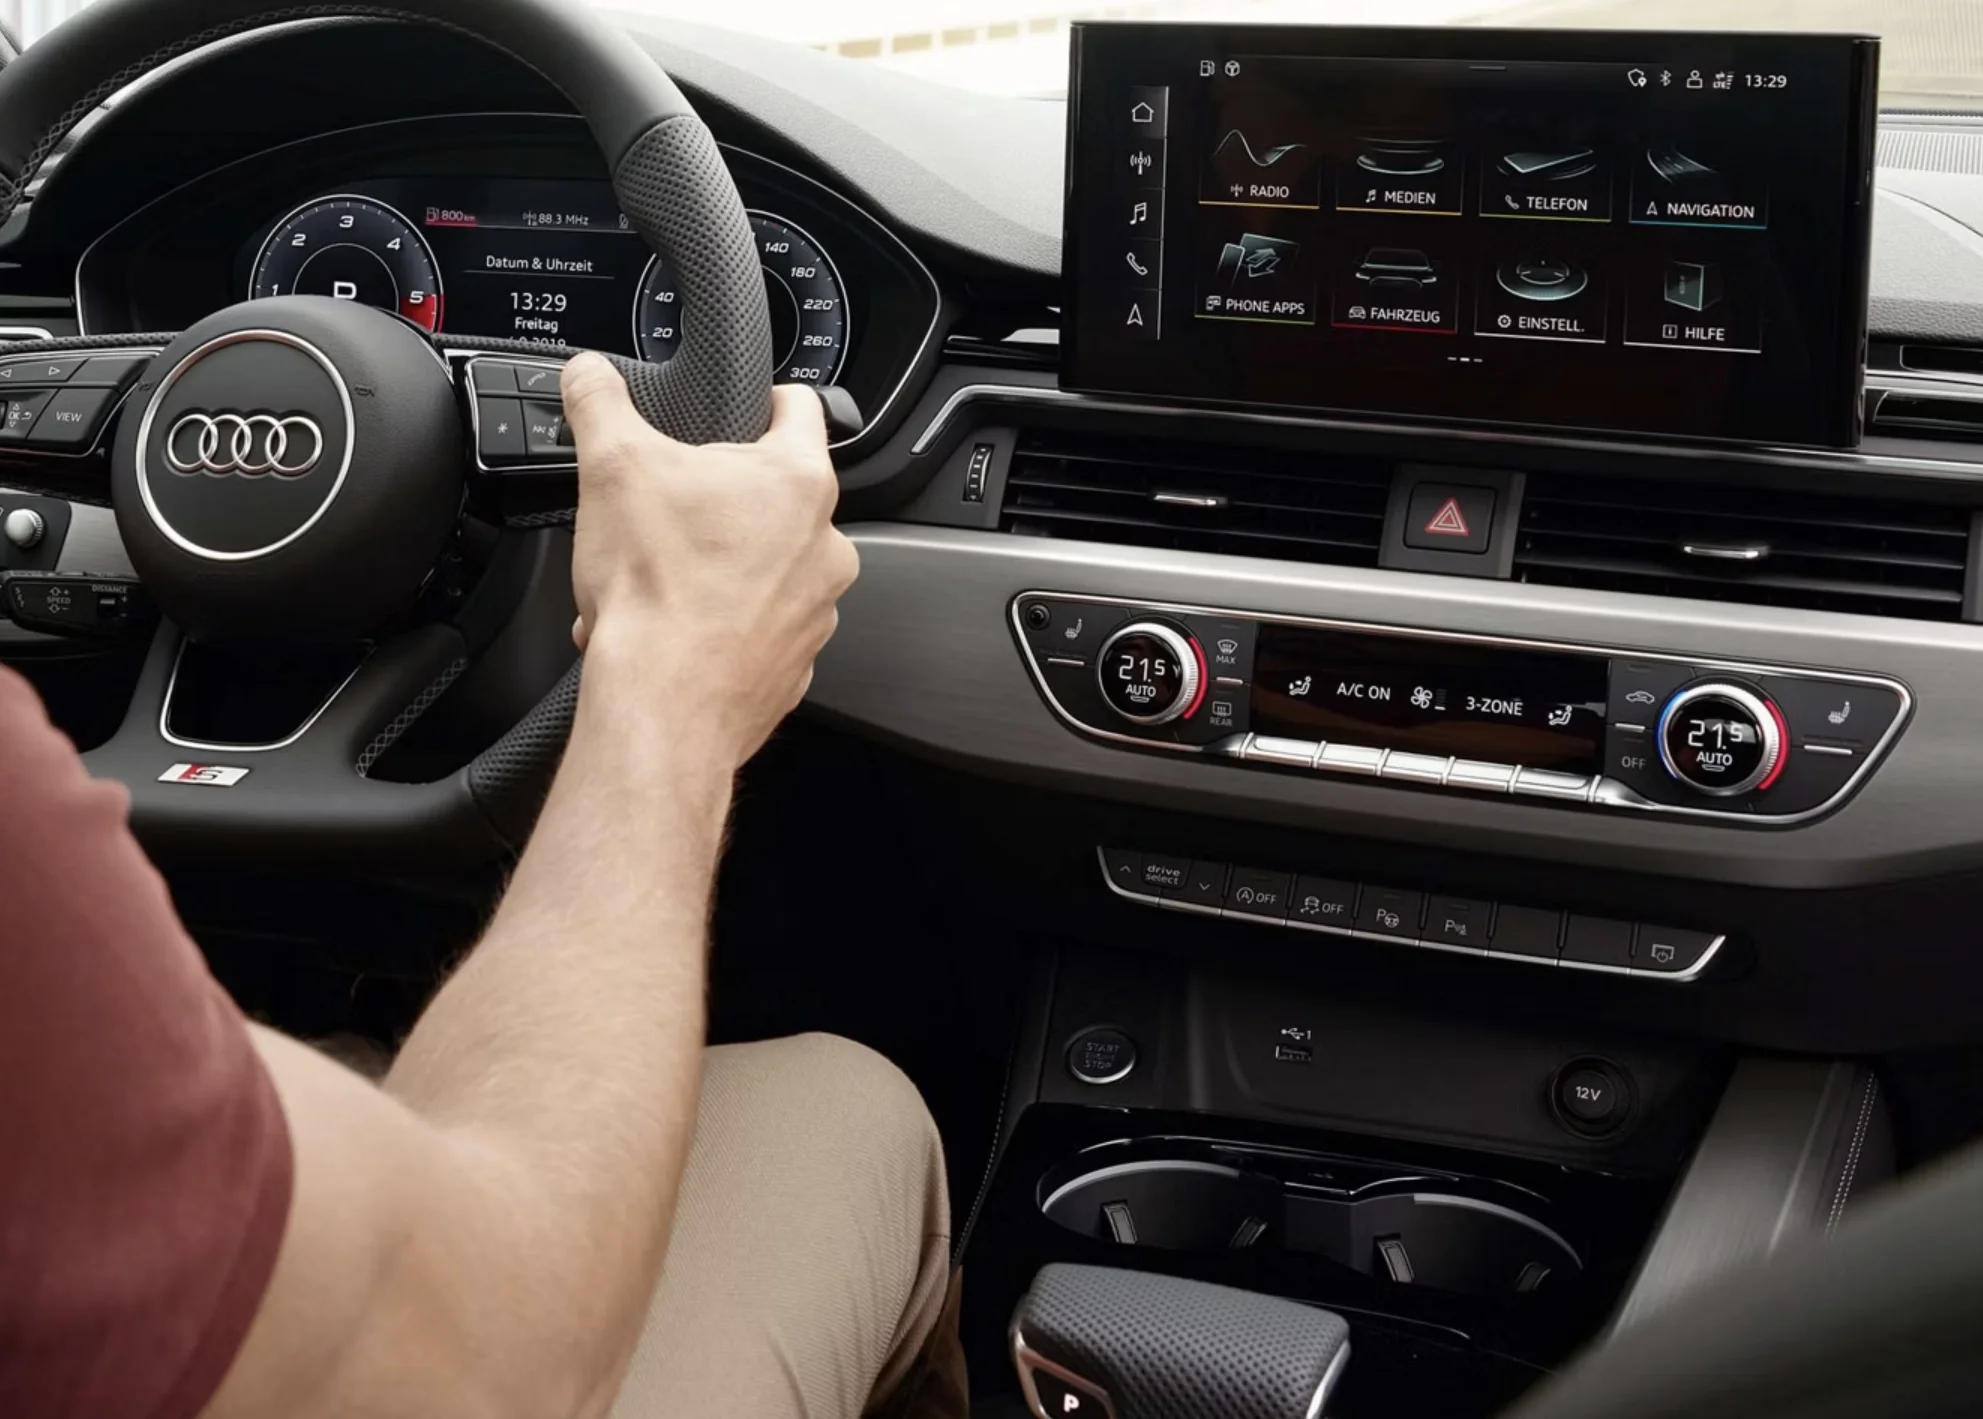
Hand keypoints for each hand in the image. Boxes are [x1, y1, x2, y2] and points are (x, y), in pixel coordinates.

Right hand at [559, 353, 857, 768]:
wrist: (663, 703)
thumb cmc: (656, 590)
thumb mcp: (611, 467)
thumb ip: (600, 403)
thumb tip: (589, 371)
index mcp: (797, 482)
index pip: (800, 408)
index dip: (766, 398)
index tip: (750, 404)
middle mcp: (826, 546)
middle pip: (776, 496)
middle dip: (723, 499)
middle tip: (671, 510)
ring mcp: (816, 610)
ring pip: (765, 567)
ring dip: (717, 566)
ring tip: (659, 578)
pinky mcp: (795, 663)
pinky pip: (756, 628)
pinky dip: (717, 624)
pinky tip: (669, 628)